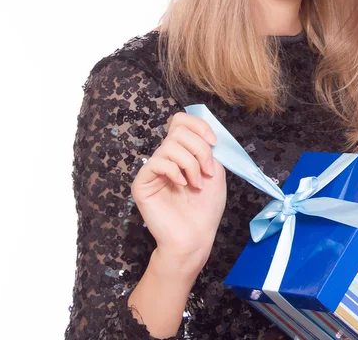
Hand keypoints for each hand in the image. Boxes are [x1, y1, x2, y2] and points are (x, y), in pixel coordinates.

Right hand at [131, 112, 226, 273]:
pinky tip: (182, 185)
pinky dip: (174, 171)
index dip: (198, 126)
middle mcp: (166, 156)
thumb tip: (202, 130)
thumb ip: (208, 147)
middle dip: (200, 149)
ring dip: (191, 164)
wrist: (195, 236)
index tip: (213, 143)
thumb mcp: (216, 170)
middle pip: (179, 130)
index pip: (181, 121)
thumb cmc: (206, 207)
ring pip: (170, 145)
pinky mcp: (142, 183)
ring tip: (197, 184)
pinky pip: (157, 162)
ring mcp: (153, 169)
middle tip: (207, 171)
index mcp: (183, 151)